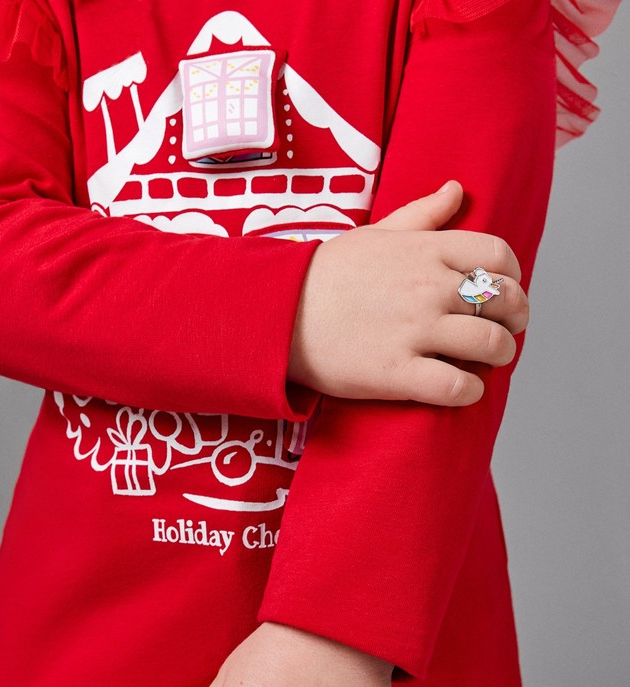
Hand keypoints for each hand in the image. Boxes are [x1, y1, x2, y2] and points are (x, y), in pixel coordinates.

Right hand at [288, 180, 528, 406]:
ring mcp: (414, 331)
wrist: (277, 314)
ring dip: (499, 355)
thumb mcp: (375, 234)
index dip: (513, 276)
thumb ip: (422, 214)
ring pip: (490, 344)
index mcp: (426, 251)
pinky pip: (456, 387)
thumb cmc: (323, 276)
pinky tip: (464, 388)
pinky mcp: (397, 372)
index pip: (498, 256)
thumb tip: (456, 189)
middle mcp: (428, 288)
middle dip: (514, 318)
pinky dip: (471, 391)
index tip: (506, 292)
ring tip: (487, 362)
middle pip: (502, 301)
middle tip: (504, 331)